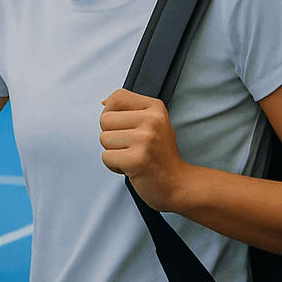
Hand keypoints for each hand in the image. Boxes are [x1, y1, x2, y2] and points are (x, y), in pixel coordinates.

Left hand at [99, 88, 189, 211]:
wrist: (177, 183)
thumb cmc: (161, 155)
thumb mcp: (153, 123)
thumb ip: (129, 109)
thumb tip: (104, 103)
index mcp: (156, 108)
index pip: (117, 97)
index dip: (112, 114)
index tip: (125, 127)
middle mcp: (152, 120)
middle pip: (105, 119)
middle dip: (112, 136)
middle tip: (131, 146)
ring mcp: (146, 140)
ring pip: (104, 139)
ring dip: (114, 152)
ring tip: (132, 156)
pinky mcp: (137, 159)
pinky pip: (106, 157)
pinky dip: (114, 166)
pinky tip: (131, 167)